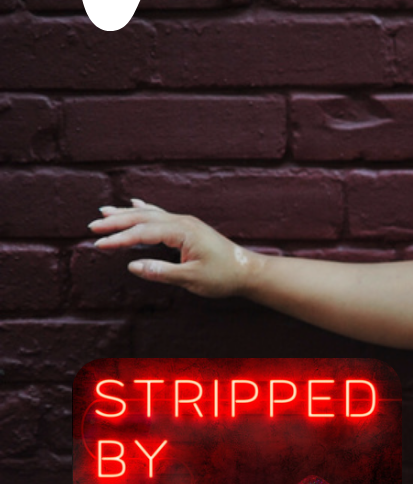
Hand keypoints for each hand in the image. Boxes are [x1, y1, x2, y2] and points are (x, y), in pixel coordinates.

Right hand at [88, 199, 260, 298]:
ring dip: (127, 214)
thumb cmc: (223, 276)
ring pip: (151, 214)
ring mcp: (186, 223)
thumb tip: (133, 266)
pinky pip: (161, 215)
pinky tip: (135, 204)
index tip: (99, 244)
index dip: (119, 238)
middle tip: (93, 226)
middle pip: (144, 218)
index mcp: (183, 232)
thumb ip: (161, 272)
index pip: (144, 232)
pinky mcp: (189, 228)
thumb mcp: (191, 279)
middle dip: (117, 221)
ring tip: (104, 212)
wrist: (248, 271)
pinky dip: (145, 210)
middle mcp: (183, 222)